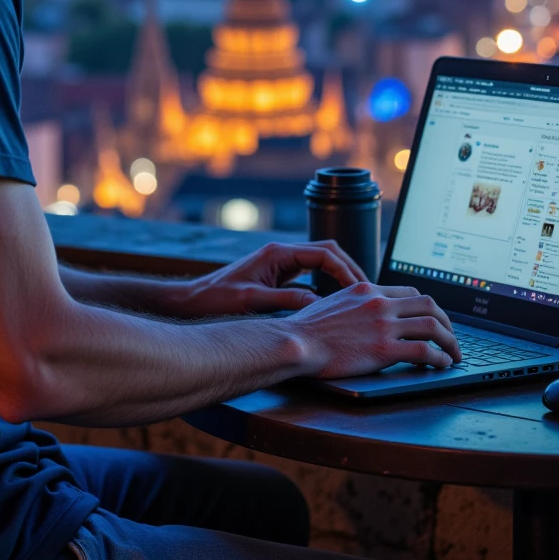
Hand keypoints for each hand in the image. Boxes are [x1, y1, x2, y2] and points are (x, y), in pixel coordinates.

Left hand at [174, 238, 370, 318]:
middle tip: (366, 293)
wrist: (192, 302)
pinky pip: (310, 277)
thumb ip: (286, 302)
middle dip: (349, 271)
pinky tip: (333, 306)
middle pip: (328, 253)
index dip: (346, 269)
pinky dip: (325, 287)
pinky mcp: (277, 277)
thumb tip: (319, 307)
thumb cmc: (215, 300)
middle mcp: (281, 254)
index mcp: (278, 253)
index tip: (359, 289)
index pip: (324, 252)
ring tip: (356, 299)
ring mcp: (280, 265)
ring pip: (321, 264)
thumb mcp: (252, 302)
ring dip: (339, 278)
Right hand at [294, 282, 461, 376]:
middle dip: (447, 322)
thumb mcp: (334, 302)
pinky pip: (424, 351)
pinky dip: (439, 358)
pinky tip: (441, 365)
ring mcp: (383, 326)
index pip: (411, 292)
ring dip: (449, 341)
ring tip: (453, 354)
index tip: (434, 320)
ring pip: (432, 326)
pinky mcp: (383, 350)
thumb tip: (364, 314)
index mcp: (367, 290)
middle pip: (429, 305)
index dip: (428, 307)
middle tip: (451, 337)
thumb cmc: (307, 328)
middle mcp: (379, 303)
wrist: (296, 342)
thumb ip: (355, 304)